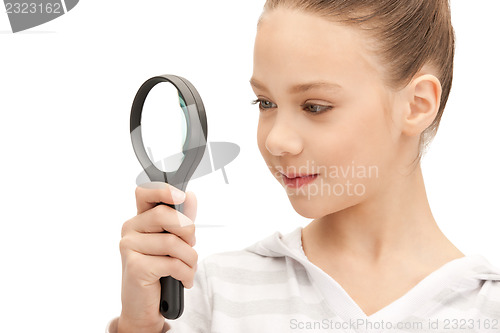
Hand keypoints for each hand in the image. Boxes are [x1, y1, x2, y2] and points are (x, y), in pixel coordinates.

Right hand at [117, 182, 197, 332]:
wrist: (144, 306)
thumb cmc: (159, 271)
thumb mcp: (174, 242)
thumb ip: (182, 219)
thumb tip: (191, 196)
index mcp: (140, 219)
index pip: (145, 193)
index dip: (163, 190)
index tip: (181, 196)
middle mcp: (130, 229)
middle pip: (165, 215)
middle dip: (187, 231)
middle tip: (190, 245)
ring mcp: (129, 247)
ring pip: (172, 242)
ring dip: (190, 258)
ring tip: (188, 268)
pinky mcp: (135, 266)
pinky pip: (172, 263)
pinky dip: (185, 273)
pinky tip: (184, 280)